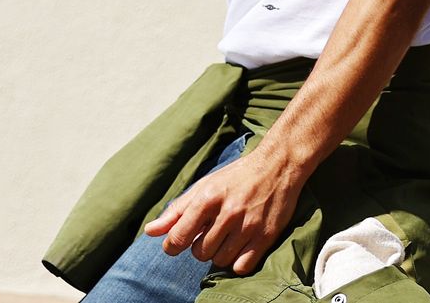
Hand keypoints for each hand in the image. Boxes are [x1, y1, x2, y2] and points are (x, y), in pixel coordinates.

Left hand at [143, 146, 304, 276]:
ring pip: (220, 261)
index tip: (181, 242)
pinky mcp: (266, 235)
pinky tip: (241, 246)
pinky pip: (241, 266)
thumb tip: (149, 232)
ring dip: (221, 253)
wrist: (279, 164)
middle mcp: (228, 212)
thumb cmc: (237, 177)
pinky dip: (238, 261)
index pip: (178, 238)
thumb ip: (176, 211)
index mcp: (208, 197)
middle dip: (202, 246)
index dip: (174, 245)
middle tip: (214, 232)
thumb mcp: (205, 186)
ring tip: (229, 236)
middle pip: (200, 253)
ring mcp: (248, 225)